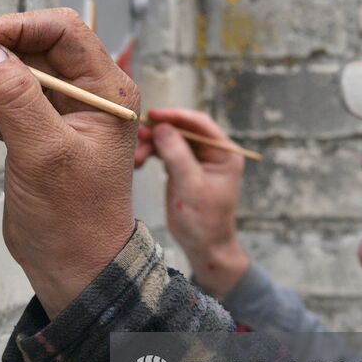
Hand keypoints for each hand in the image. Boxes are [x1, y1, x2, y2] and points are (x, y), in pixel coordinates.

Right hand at [0, 8, 139, 316]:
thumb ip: (14, 97)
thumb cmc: (74, 215)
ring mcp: (57, 116)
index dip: (14, 27)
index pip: (61, 31)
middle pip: (24, 54)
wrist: (74, 269)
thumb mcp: (43, 152)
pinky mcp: (34, 137)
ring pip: (4, 82)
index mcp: (104, 90)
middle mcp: (84, 96)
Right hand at [136, 108, 249, 297]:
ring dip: (151, 144)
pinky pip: (164, 153)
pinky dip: (151, 154)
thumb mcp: (191, 187)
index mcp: (224, 153)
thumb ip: (178, 156)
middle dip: (159, 132)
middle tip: (138, 137)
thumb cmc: (204, 220)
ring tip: (136, 156)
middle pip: (182, 130)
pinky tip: (138, 161)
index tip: (154, 115)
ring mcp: (195, 160)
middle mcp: (211, 153)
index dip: (177, 116)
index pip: (200, 124)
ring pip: (170, 140)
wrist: (203, 246)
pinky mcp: (181, 169)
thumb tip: (162, 127)